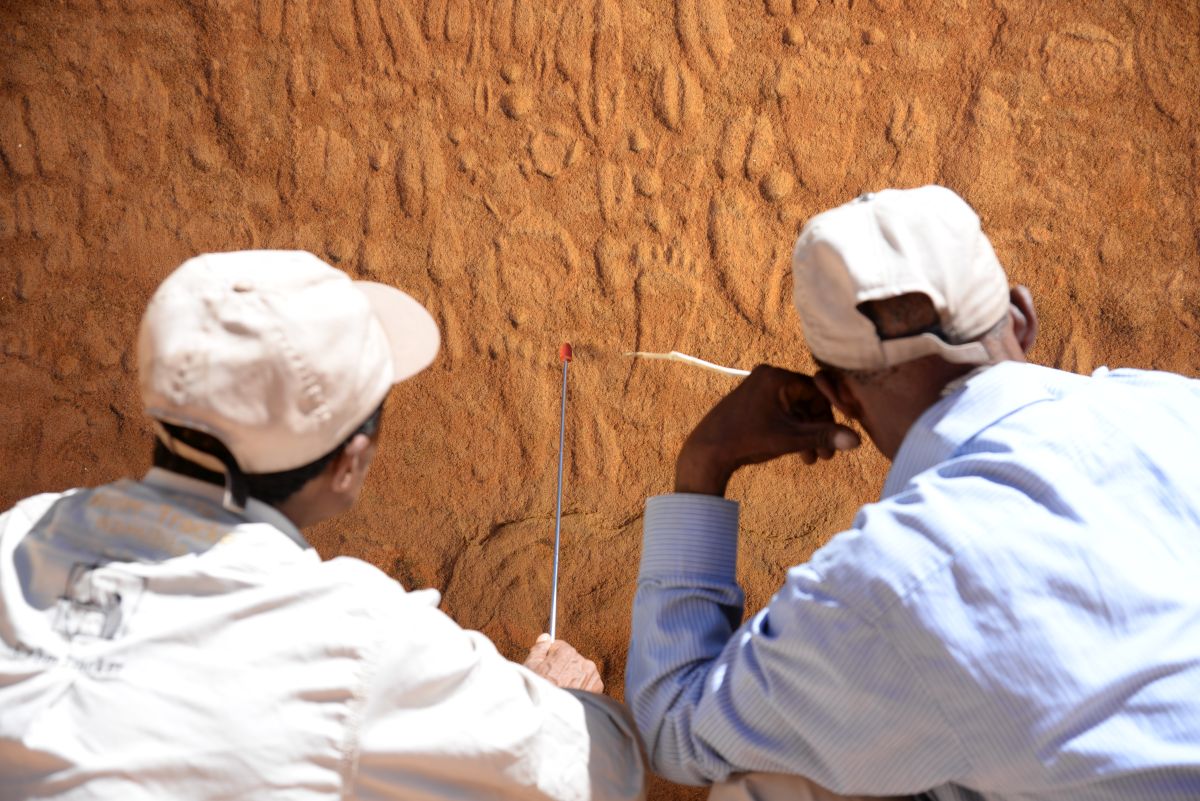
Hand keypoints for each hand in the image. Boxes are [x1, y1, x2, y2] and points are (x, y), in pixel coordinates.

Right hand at [523, 634, 603, 692]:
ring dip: (573, 677)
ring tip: (562, 690)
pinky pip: (589, 683)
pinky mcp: (597, 688)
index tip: (547, 668)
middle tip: (553, 682)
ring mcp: (591, 674)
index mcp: (566, 651)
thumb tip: (545, 637)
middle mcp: (582, 660)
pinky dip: (582, 688)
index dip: (550, 658)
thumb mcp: (531, 666)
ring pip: (580, 671)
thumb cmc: (540, 690)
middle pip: (570, 659)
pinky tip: (571, 695)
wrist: (553, 715)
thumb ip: (539, 648)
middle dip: (562, 668)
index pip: (558, 647)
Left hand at [674, 364, 859, 495]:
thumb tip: (857, 441)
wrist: (707, 451)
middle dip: (817, 429)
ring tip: (813, 459)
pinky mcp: (751, 402)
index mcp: (776, 377)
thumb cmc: (746, 440)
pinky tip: (798, 453)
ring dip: (805, 434)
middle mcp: (767, 377)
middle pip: (806, 401)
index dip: (829, 416)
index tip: (837, 438)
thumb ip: (824, 436)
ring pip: (793, 411)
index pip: (817, 391)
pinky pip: (780, 413)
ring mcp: (757, 388)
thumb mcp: (790, 438)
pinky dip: (790, 431)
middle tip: (827, 455)